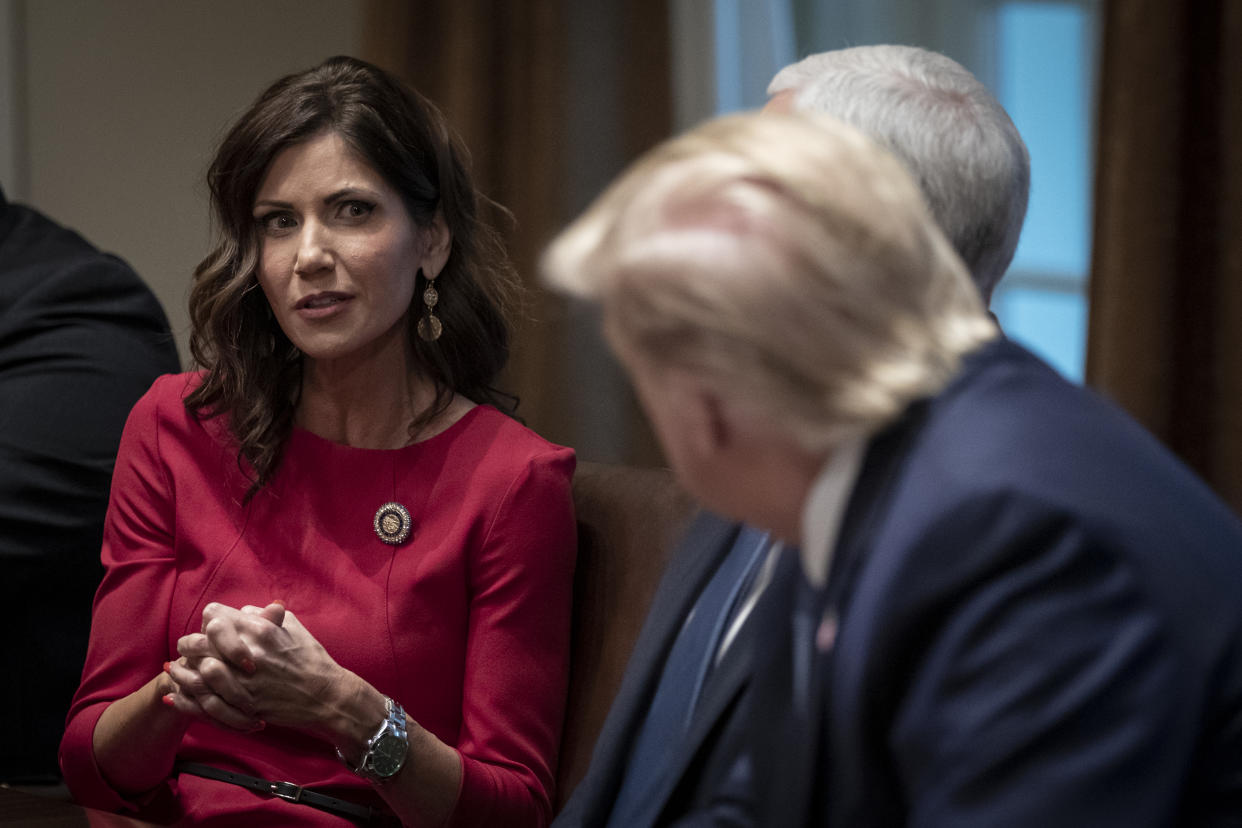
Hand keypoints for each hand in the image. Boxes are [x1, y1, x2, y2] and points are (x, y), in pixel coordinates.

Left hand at [173, 601, 360, 743]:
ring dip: (182, 673)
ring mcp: (244, 680)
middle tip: (186, 652)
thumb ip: (266, 615)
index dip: (206, 622)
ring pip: (195, 673)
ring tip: (175, 673)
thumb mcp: (293, 628)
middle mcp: (248, 651)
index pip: (214, 615)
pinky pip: (204, 702)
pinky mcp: (243, 704)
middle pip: (197, 642)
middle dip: (188, 646)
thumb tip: (242, 611)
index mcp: (260, 628)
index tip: (207, 630)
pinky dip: (186, 700)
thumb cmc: (311, 659)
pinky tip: (176, 697)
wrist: (326, 695)